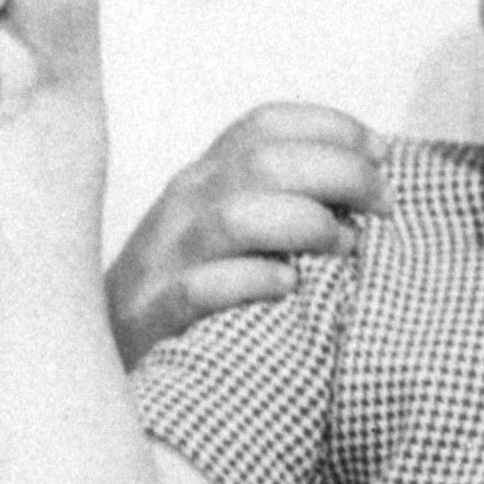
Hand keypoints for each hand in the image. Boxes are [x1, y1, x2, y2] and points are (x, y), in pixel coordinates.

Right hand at [107, 104, 388, 366]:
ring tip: (345, 247)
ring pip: (235, 218)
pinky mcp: (153, 319)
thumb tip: (367, 190)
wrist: (100, 359)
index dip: (330, 128)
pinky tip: (288, 287)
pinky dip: (250, 281)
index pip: (264, 124)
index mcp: (205, 178)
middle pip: (263, 163)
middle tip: (382, 205)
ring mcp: (166, 262)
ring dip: (304, 223)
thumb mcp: (225, 229)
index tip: (381, 153)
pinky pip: (200, 289)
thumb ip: (280, 199)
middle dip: (338, 174)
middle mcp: (184, 207)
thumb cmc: (186, 289)